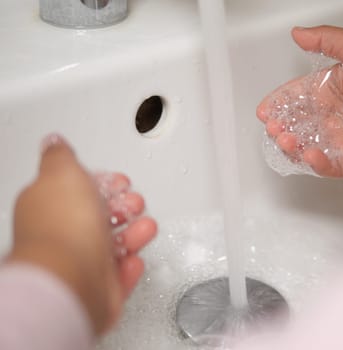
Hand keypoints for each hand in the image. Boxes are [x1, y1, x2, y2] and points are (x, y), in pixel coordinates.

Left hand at [8, 134, 156, 334]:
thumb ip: (61, 155)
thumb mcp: (63, 173)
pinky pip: (120, 274)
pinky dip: (130, 264)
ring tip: (146, 227)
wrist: (72, 279)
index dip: (103, 183)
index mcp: (51, 205)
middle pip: (99, 217)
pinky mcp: (99, 288)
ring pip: (113, 245)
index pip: (79, 190)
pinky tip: (135, 258)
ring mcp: (81, 262)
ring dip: (134, 234)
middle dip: (124, 207)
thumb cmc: (64, 228)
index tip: (119, 181)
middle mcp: (64, 235)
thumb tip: (54, 141)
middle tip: (134, 203)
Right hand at [257, 26, 342, 176]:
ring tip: (287, 140)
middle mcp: (329, 116)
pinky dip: (318, 165)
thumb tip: (298, 33)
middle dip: (279, 128)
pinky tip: (311, 155)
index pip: (293, 99)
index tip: (265, 110)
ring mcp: (339, 139)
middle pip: (295, 126)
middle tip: (274, 127)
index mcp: (325, 92)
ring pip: (306, 148)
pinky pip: (330, 166)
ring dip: (292, 147)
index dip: (277, 105)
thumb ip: (326, 40)